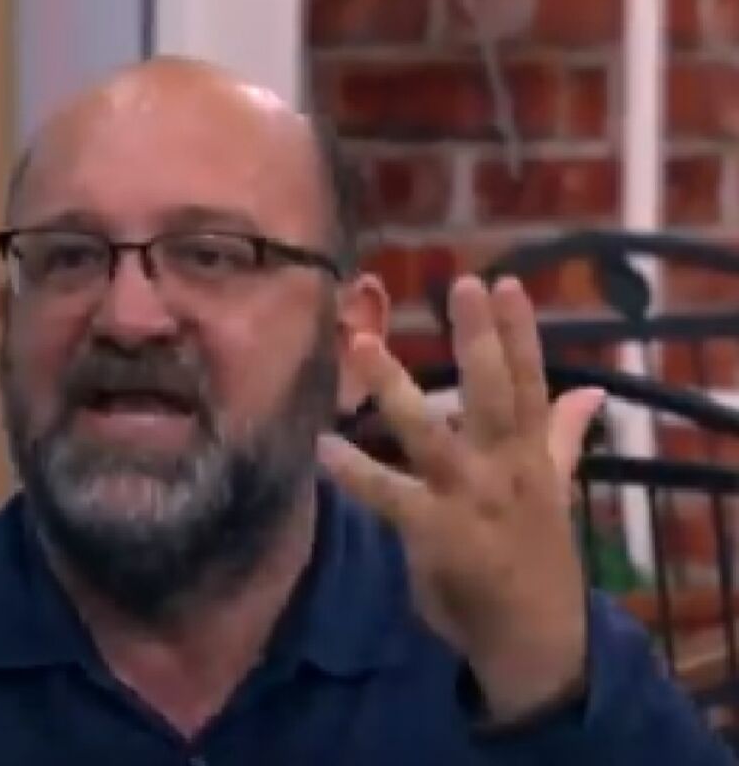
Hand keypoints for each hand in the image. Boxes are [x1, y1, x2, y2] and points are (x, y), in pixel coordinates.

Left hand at [318, 276, 604, 721]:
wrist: (533, 634)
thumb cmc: (535, 554)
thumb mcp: (555, 491)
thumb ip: (564, 437)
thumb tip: (593, 392)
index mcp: (533, 455)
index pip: (532, 383)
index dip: (521, 333)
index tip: (506, 283)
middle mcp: (506, 468)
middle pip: (494, 393)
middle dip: (480, 338)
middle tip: (462, 283)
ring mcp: (470, 498)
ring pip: (431, 434)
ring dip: (395, 389)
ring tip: (363, 343)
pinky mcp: (434, 532)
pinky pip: (387, 494)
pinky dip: (355, 472)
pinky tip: (323, 445)